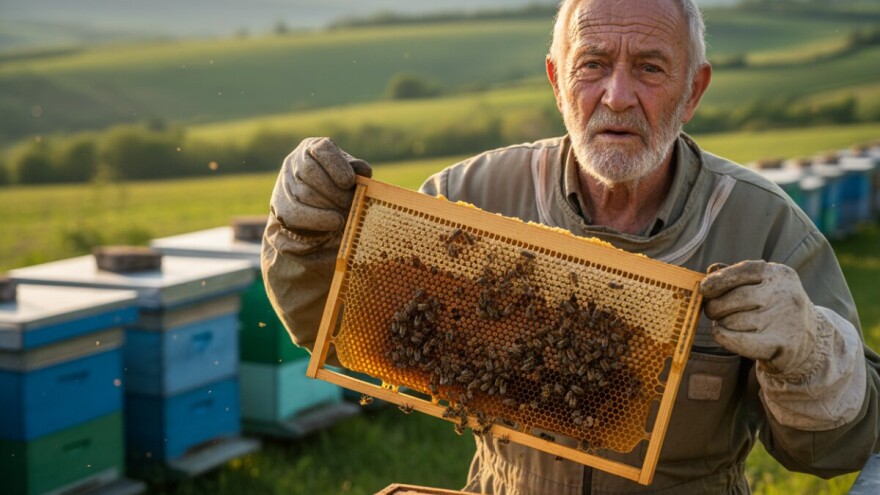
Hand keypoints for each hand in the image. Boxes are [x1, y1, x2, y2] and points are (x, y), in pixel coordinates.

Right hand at [269, 137, 371, 253]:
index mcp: (313, 148)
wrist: (317, 207)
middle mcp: (294, 161)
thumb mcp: (350, 174)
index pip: (321, 149)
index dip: (335, 165)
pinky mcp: (280, 205)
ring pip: (302, 195)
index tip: (349, 182)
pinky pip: (295, 215)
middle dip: (333, 191)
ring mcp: (284, 183)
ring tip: (345, 216)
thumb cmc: (339, 185)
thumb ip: (357, 171)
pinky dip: (317, 220)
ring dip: (327, 208)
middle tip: (351, 204)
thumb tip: (363, 170)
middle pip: (309, 173)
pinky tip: (334, 223)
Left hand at [700, 260, 820, 376]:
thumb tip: (711, 271)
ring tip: (732, 324)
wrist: (810, 341)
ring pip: (731, 321)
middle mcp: (785, 294)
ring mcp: (784, 320)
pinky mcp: (780, 345)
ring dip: (722, 324)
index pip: (742, 270)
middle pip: (732, 299)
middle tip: (714, 311)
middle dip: (714, 307)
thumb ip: (736, 276)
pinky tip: (722, 334)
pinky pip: (735, 340)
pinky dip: (722, 337)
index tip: (705, 289)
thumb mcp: (763, 286)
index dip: (718, 280)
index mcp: (779, 274)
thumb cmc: (774, 308)